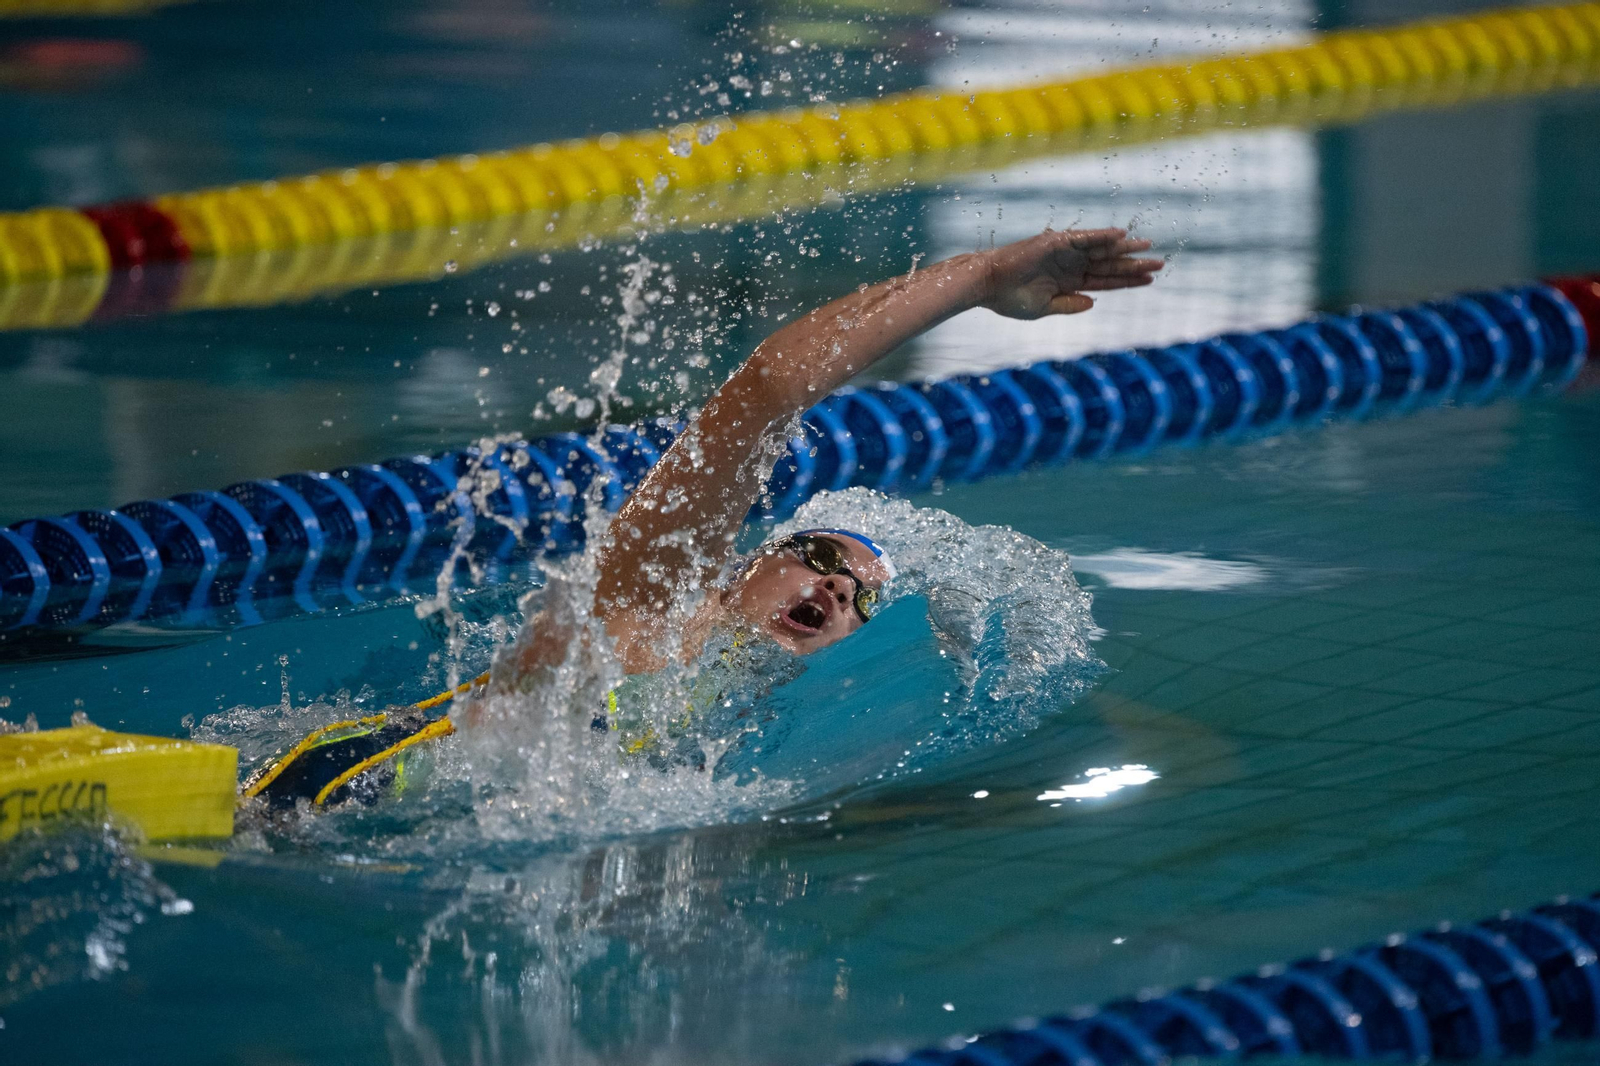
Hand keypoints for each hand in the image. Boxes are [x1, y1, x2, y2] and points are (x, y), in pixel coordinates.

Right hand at [978, 228, 1162, 319]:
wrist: (987, 285)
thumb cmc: (1009, 298)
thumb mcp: (1044, 307)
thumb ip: (1069, 305)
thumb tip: (1093, 302)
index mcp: (1070, 282)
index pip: (1106, 281)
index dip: (1128, 281)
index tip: (1150, 281)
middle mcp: (1071, 265)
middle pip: (1110, 264)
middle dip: (1134, 264)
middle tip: (1160, 263)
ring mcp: (1065, 253)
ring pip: (1102, 250)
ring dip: (1125, 248)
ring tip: (1148, 247)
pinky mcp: (1056, 243)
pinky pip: (1084, 238)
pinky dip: (1102, 236)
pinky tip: (1122, 235)